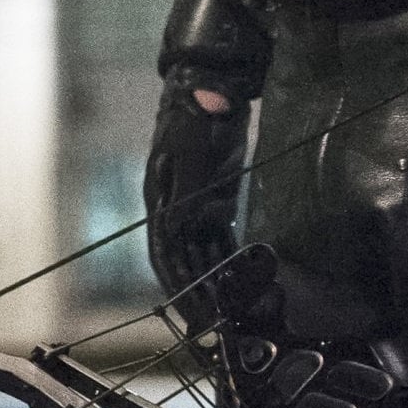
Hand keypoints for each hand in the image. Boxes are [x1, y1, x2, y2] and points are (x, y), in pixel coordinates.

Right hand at [145, 80, 248, 307]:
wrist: (211, 84)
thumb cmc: (196, 113)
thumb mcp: (190, 151)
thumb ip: (185, 190)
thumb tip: (176, 228)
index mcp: (160, 198)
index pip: (165, 253)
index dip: (178, 285)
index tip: (195, 313)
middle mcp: (174, 207)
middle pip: (183, 259)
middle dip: (199, 292)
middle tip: (218, 323)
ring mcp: (194, 202)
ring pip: (203, 251)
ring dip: (216, 280)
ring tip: (234, 309)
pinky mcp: (214, 197)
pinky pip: (220, 235)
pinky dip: (231, 258)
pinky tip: (246, 276)